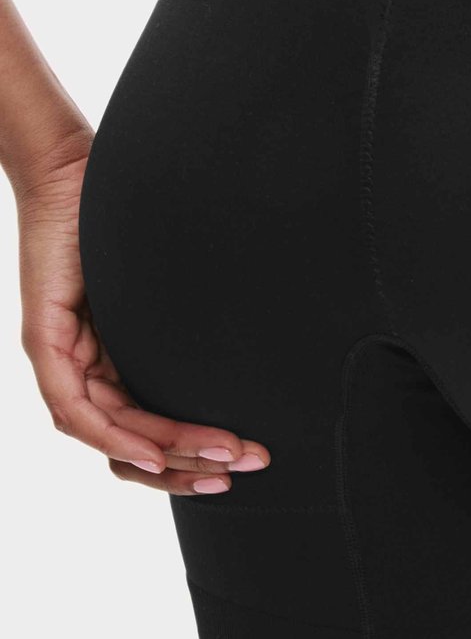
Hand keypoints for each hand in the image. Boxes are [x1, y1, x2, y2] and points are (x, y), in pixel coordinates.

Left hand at [15, 138, 270, 493]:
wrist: (76, 172)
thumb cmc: (121, 221)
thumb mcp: (167, 293)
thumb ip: (191, 329)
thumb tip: (255, 347)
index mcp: (118, 362)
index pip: (150, 431)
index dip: (195, 454)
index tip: (242, 459)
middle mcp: (88, 369)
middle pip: (134, 445)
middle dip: (194, 463)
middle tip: (247, 466)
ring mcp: (63, 359)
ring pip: (109, 436)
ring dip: (168, 454)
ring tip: (221, 457)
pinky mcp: (45, 342)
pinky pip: (74, 410)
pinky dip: (113, 437)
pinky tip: (152, 451)